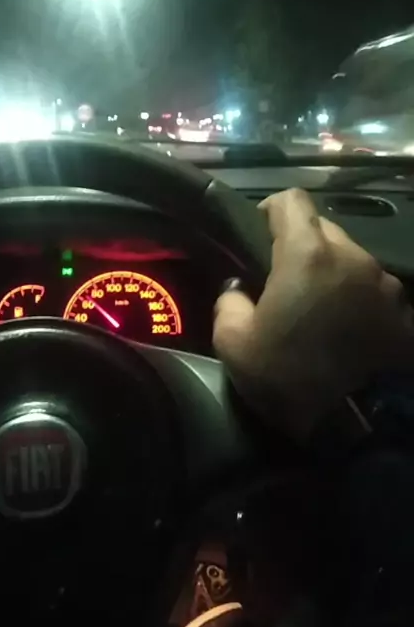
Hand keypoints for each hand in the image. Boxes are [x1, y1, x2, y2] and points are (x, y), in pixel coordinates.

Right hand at [213, 188, 413, 441]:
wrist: (355, 426)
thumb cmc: (288, 378)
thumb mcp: (234, 344)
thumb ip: (229, 301)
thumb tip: (238, 289)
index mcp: (308, 254)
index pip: (291, 200)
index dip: (270, 211)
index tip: (260, 236)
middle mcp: (353, 256)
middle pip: (324, 229)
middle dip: (302, 246)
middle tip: (284, 282)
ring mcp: (386, 284)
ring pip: (351, 260)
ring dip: (333, 274)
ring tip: (318, 311)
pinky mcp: (404, 312)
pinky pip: (374, 292)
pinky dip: (357, 301)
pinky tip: (347, 331)